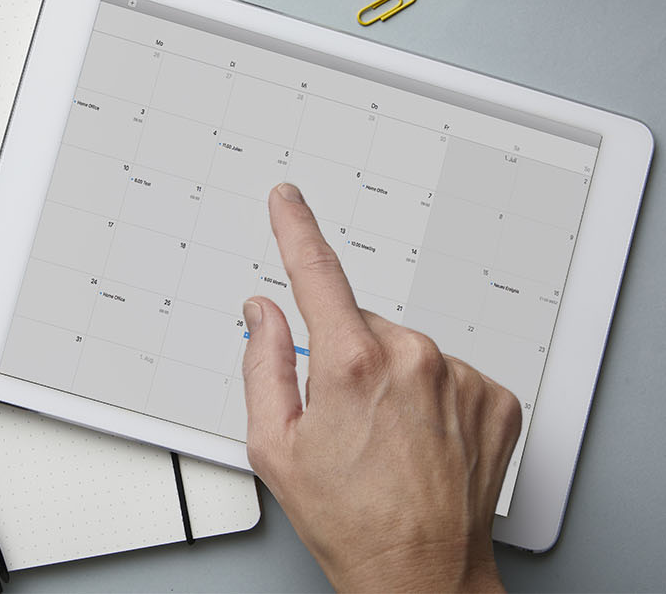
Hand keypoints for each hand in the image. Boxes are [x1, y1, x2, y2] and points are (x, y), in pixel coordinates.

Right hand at [242, 183, 521, 592]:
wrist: (420, 574)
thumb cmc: (347, 519)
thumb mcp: (273, 445)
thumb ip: (262, 363)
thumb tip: (263, 313)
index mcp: (350, 364)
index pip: (315, 272)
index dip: (295, 228)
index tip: (287, 200)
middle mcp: (412, 358)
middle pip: (363, 324)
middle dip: (347, 356)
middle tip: (343, 420)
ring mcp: (459, 377)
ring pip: (408, 350)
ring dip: (392, 379)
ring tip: (386, 440)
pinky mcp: (495, 397)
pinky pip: (449, 373)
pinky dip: (432, 397)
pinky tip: (421, 441)